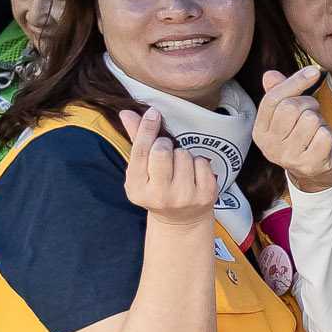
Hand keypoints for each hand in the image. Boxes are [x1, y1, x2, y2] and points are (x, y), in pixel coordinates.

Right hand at [119, 107, 216, 230]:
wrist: (181, 219)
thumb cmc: (159, 186)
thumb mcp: (142, 169)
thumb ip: (136, 139)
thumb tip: (127, 112)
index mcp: (136, 189)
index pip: (141, 151)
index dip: (147, 128)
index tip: (153, 112)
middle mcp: (158, 196)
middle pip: (162, 151)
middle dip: (165, 144)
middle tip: (166, 152)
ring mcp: (183, 198)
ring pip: (183, 155)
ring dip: (182, 155)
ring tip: (179, 168)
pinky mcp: (205, 196)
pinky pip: (202, 163)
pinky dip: (197, 162)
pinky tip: (193, 175)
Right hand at [253, 67, 331, 192]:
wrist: (319, 176)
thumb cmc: (303, 139)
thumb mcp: (287, 118)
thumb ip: (279, 93)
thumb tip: (270, 74)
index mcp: (260, 132)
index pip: (272, 100)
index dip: (294, 81)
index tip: (313, 71)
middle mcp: (270, 147)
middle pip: (291, 107)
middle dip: (309, 104)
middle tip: (313, 113)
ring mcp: (289, 158)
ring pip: (310, 120)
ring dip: (320, 121)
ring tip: (317, 130)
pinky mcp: (310, 165)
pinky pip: (325, 135)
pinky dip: (329, 134)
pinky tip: (324, 143)